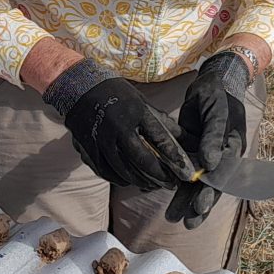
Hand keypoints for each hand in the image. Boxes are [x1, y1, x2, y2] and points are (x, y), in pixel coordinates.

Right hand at [48, 60, 196, 189]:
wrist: (79, 87)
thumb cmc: (119, 96)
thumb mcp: (144, 104)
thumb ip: (166, 125)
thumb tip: (194, 142)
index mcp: (136, 112)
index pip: (160, 139)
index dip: (176, 159)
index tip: (188, 173)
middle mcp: (118, 127)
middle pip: (143, 160)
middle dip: (160, 176)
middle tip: (172, 185)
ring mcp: (101, 140)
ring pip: (124, 171)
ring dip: (141, 181)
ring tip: (154, 185)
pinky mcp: (88, 149)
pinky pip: (106, 172)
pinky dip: (121, 179)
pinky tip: (131, 181)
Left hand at [167, 51, 250, 228]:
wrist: (210, 83)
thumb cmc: (218, 95)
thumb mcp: (217, 112)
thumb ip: (214, 136)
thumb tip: (210, 164)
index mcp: (232, 150)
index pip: (223, 176)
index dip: (211, 192)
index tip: (199, 207)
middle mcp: (221, 157)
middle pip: (210, 186)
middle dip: (198, 205)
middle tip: (187, 223)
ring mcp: (205, 156)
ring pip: (196, 182)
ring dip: (185, 199)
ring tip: (172, 218)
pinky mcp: (191, 152)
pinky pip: (183, 171)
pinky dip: (174, 182)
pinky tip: (160, 192)